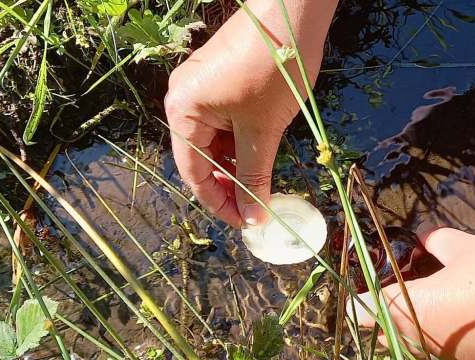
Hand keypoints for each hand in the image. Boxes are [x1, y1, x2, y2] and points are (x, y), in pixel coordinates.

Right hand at [164, 0, 336, 227]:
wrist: (291, 9)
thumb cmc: (273, 69)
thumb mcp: (263, 130)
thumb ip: (254, 176)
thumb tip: (253, 217)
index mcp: (182, 111)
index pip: (193, 173)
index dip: (219, 203)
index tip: (246, 223)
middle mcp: (182, 100)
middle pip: (200, 158)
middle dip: (228, 185)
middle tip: (257, 207)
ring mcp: (200, 88)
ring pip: (214, 142)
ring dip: (237, 165)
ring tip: (264, 183)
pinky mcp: (218, 80)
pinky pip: (223, 122)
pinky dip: (241, 142)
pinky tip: (261, 155)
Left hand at [349, 228, 474, 359]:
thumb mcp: (468, 248)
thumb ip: (438, 242)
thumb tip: (425, 238)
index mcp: (406, 310)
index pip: (360, 311)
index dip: (359, 299)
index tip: (365, 288)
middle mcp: (417, 346)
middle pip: (385, 336)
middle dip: (388, 317)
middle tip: (405, 292)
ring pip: (416, 353)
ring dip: (418, 334)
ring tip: (439, 309)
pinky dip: (449, 349)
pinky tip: (468, 329)